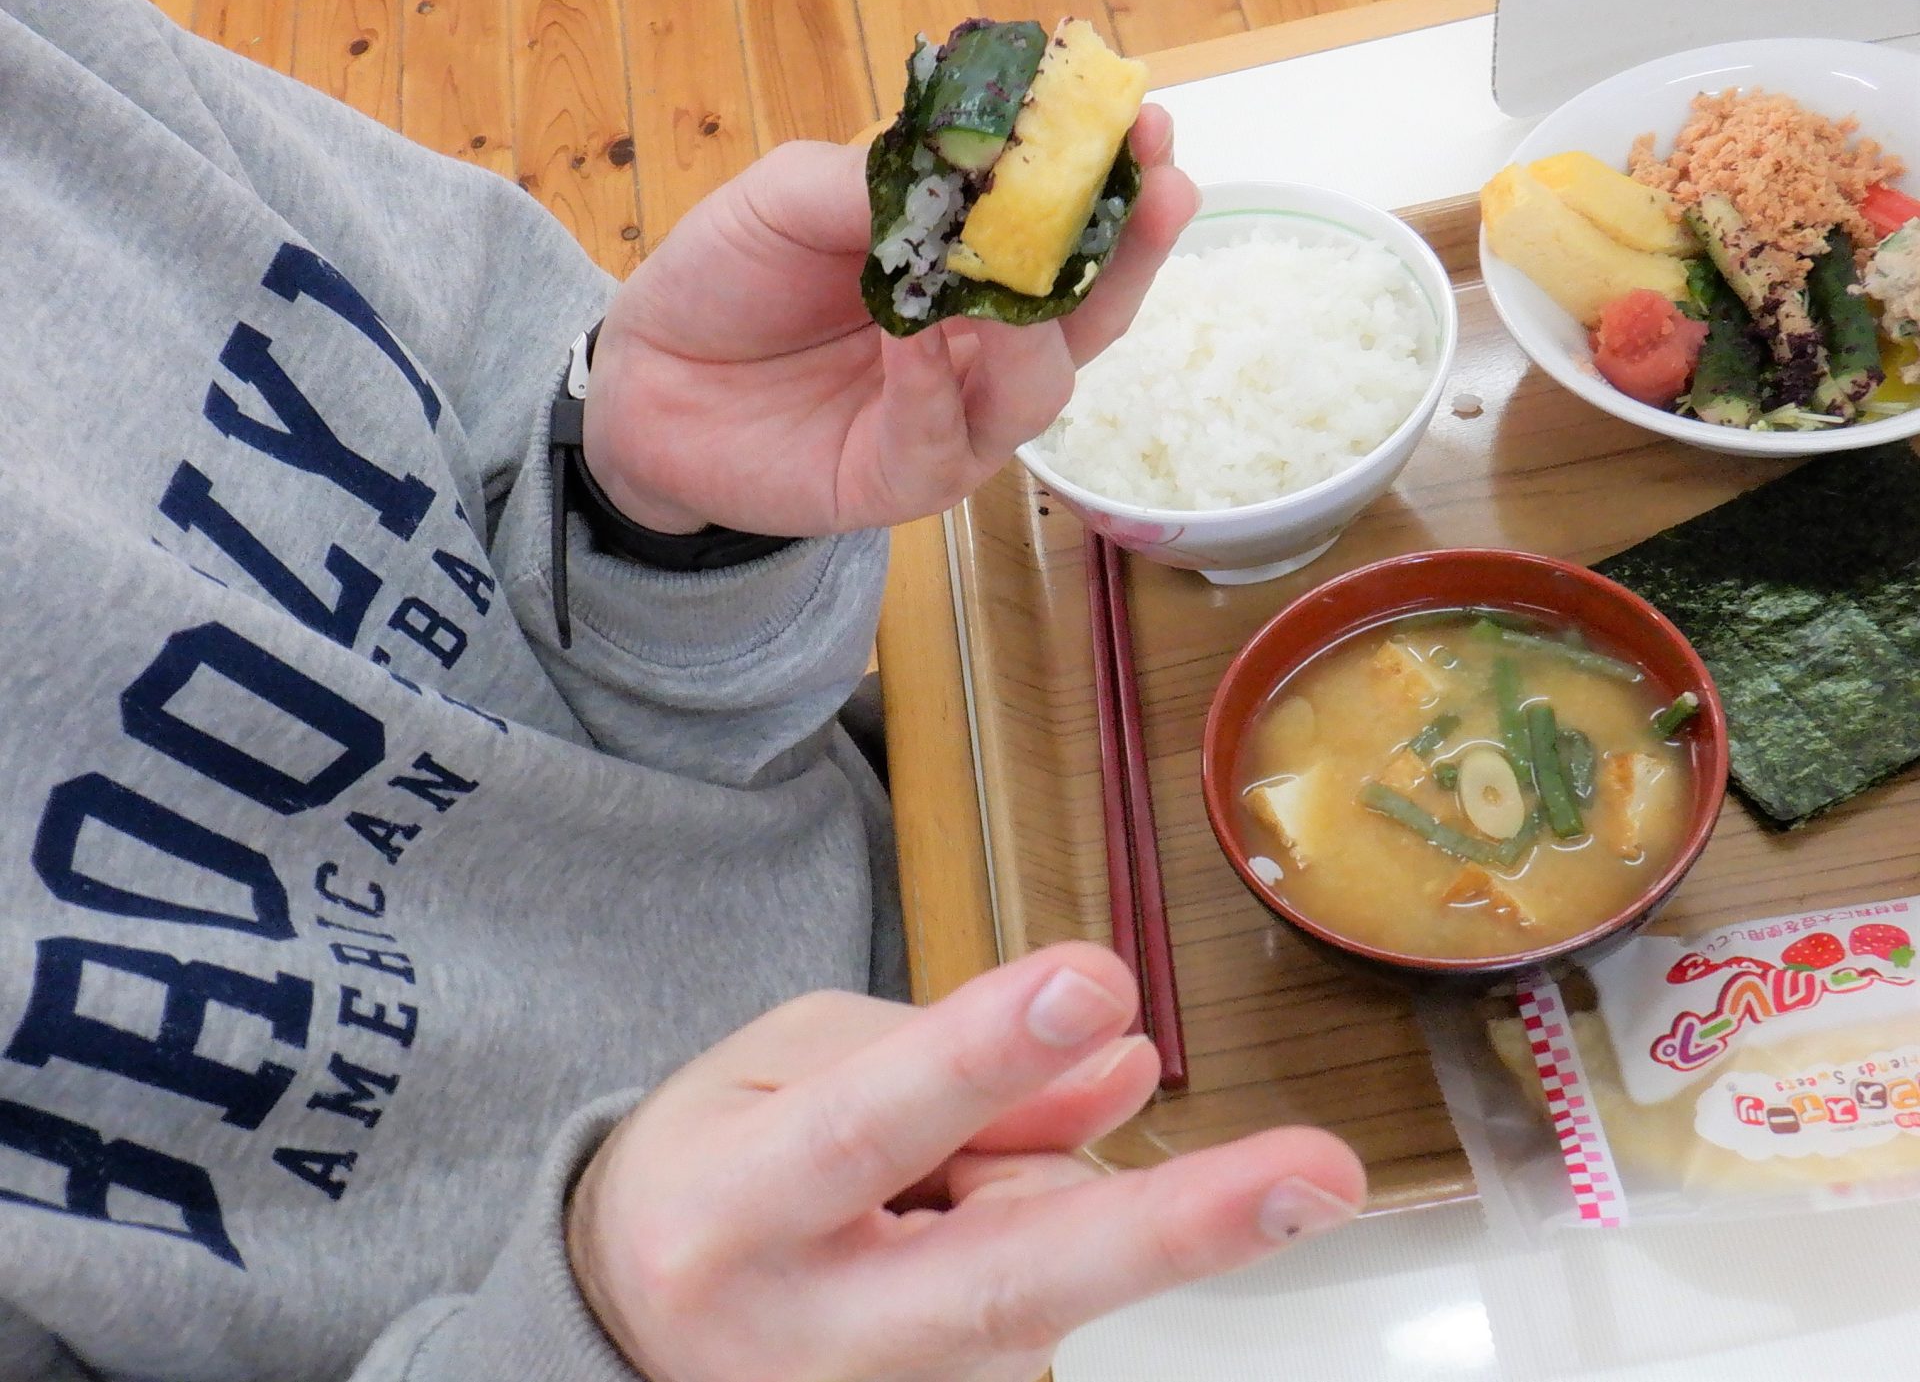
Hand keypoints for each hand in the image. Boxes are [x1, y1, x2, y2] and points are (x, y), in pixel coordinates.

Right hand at [566, 943, 1364, 1381]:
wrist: (630, 1324)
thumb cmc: (721, 1166)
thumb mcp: (791, 1062)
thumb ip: (953, 1057)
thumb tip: (1124, 1066)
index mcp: (732, 1208)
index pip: (874, 1121)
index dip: (986, 1054)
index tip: (1095, 982)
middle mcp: (808, 1339)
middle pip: (1008, 1279)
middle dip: (1173, 1227)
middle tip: (1319, 1176)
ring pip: (1044, 1266)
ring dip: (1033, 1188)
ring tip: (926, 1186)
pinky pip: (1043, 1313)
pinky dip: (1034, 1237)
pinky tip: (949, 1236)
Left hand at [581, 110, 1197, 534]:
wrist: (647, 374)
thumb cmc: (732, 275)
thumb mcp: (797, 195)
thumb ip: (882, 179)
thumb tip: (972, 165)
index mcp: (974, 269)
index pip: (1073, 236)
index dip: (1121, 188)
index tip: (1151, 129)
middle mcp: (984, 349)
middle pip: (1088, 316)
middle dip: (1129, 254)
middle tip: (1157, 189)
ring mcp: (950, 421)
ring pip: (1036, 392)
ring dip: (1036, 332)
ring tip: (1013, 274)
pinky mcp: (897, 480)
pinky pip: (942, 443)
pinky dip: (935, 389)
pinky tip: (918, 336)